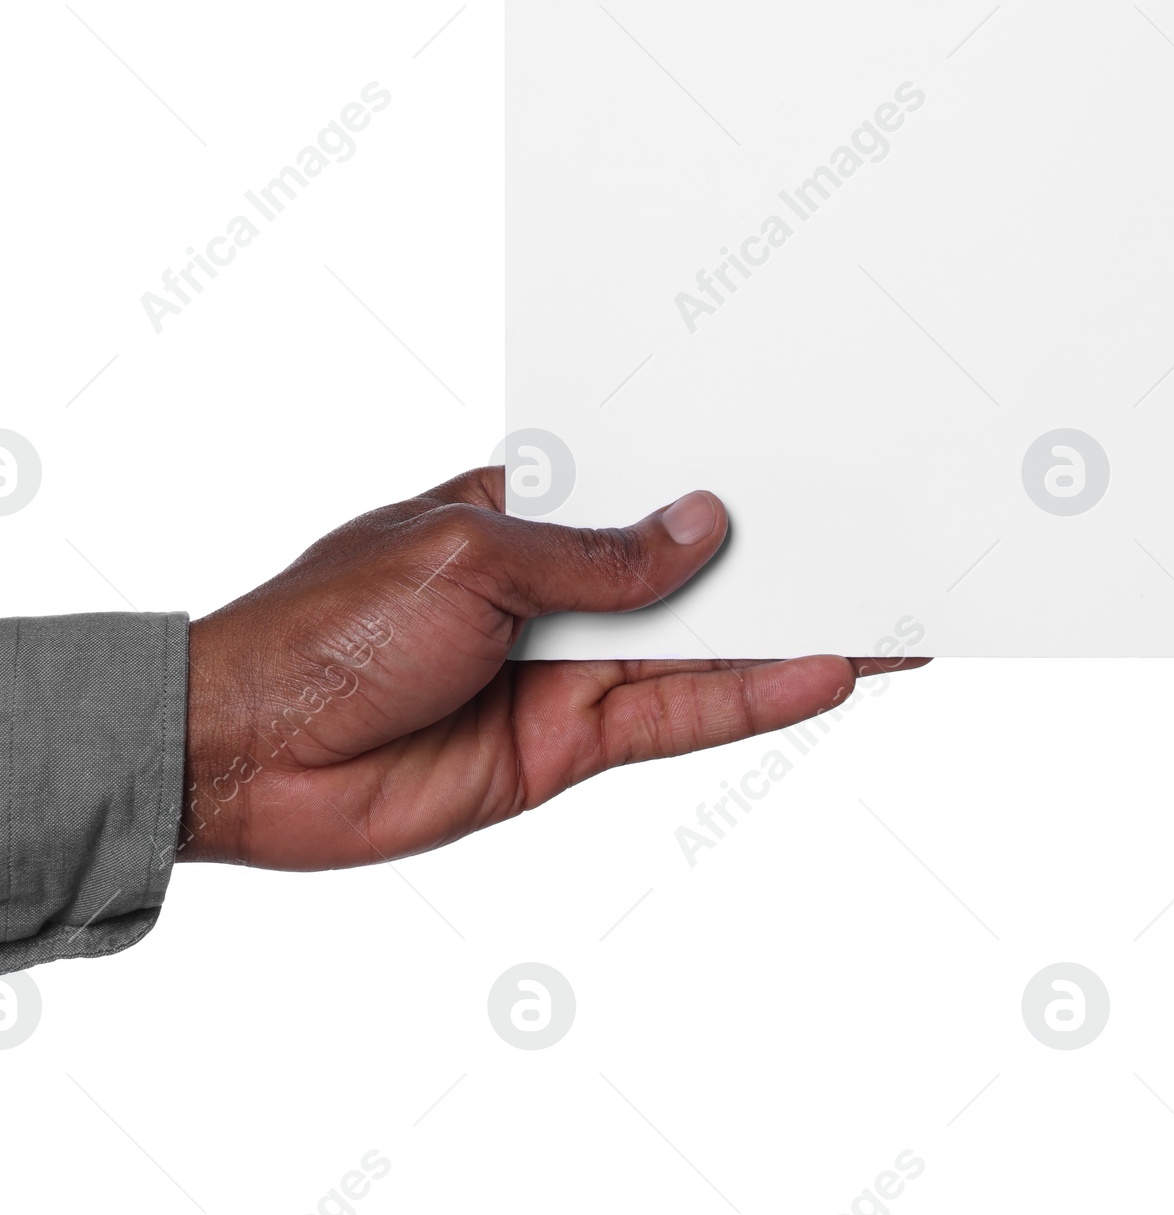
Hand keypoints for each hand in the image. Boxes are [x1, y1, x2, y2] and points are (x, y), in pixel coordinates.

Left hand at [180, 465, 922, 868]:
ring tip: (887, 618)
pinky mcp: (571, 745)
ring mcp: (569, 666)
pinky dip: (751, 697)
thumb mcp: (468, 555)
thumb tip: (701, 526)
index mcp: (521, 508)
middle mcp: (556, 586)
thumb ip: (598, 556)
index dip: (723, 476)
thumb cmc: (324, 627)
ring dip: (792, 632)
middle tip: (881, 541)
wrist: (245, 757)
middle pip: (692, 570)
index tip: (810, 457)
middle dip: (781, 556)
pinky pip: (680, 715)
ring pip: (705, 644)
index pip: (646, 485)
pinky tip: (820, 674)